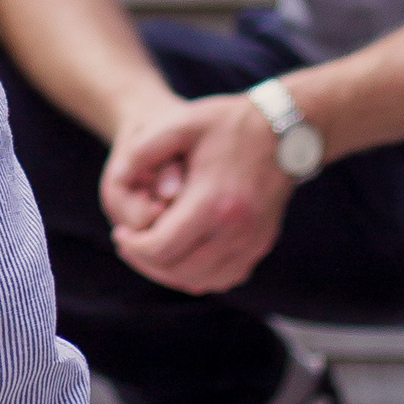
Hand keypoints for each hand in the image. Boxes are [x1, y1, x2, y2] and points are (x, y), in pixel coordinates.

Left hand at [100, 93, 286, 291]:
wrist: (283, 128)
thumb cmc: (226, 123)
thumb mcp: (178, 123)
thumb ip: (140, 150)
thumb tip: (120, 181)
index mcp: (214, 203)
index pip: (162, 248)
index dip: (133, 246)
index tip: (120, 233)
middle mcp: (237, 230)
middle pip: (178, 270)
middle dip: (146, 261)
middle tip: (128, 244)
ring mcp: (253, 242)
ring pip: (201, 280)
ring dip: (169, 272)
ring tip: (149, 250)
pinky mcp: (260, 245)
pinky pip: (223, 277)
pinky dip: (197, 274)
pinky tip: (180, 255)